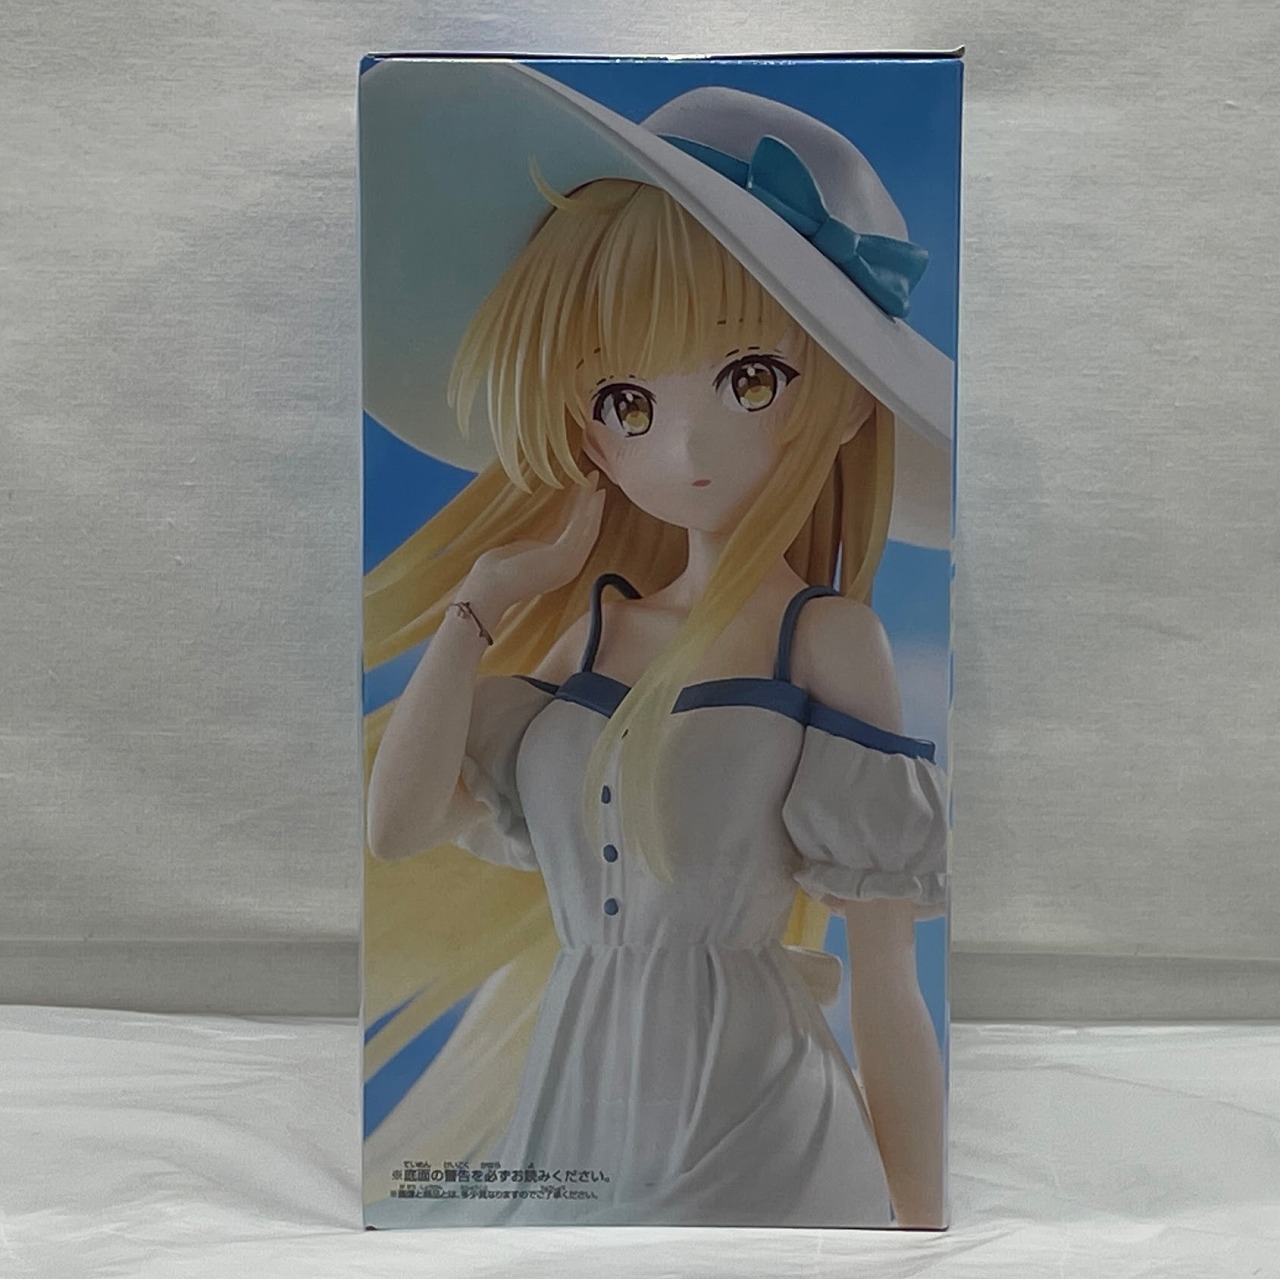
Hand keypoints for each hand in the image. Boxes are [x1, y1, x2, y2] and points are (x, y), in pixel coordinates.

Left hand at [461, 474, 605, 623]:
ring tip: (595, 480)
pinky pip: (580, 528)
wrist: (490, 585)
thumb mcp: (527, 548)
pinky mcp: (564, 556)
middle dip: (592, 502)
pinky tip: (591, 494)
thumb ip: (541, 539)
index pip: (578, 533)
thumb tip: (544, 524)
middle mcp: (571, 565)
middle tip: (596, 478)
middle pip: (587, 528)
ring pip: (588, 526)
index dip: (585, 511)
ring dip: (592, 502)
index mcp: (562, 564)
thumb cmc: (501, 568)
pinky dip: (588, 510)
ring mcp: (570, 563)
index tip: (589, 491)